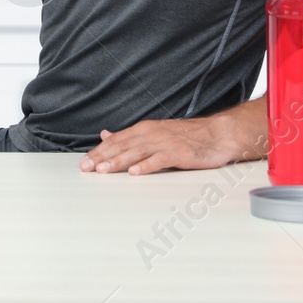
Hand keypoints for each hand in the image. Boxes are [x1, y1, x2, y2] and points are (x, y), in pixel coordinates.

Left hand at [78, 114, 253, 175]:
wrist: (219, 134)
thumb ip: (128, 136)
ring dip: (119, 161)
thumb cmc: (186, 136)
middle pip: (123, 146)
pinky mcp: (180, 153)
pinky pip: (160, 160)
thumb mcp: (153, 132)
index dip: (99, 152)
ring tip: (104, 170)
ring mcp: (165, 143)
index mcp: (144, 129)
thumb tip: (104, 134)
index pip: (116, 141)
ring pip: (137, 152)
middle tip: (86, 168)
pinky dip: (146, 165)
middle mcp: (152, 134)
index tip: (84, 163)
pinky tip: (135, 172)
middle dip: (103, 158)